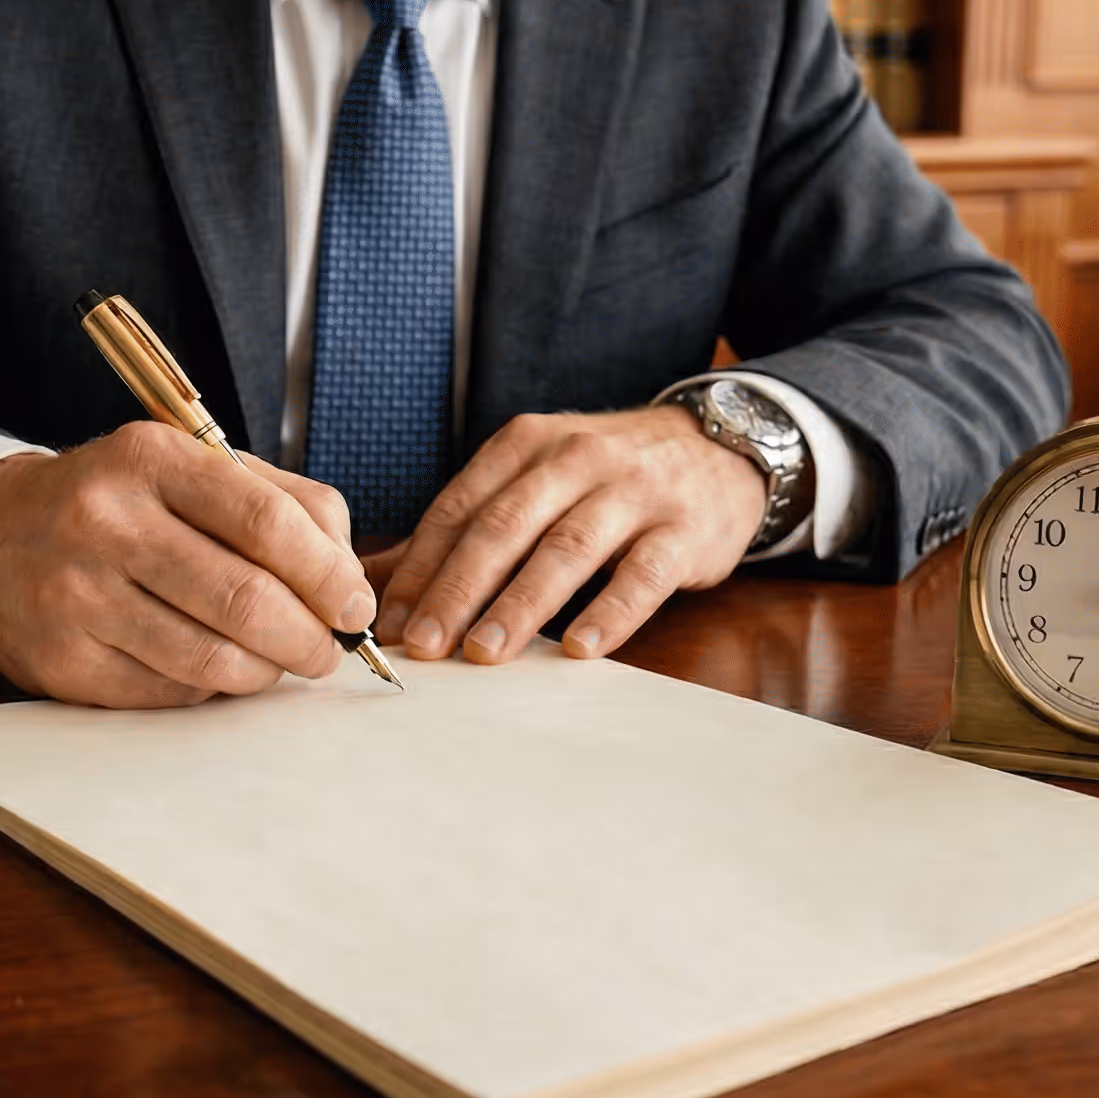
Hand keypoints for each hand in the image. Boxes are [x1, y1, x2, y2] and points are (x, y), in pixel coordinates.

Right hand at [0, 422, 375, 708]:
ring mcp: (76, 595)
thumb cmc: (122, 504)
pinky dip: (211, 689)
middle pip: (244, 599)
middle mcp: (105, 521)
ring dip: (267, 671)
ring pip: (211, 658)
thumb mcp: (194, 469)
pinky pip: (170, 693)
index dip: (328, 574)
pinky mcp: (62, 662)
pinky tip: (214, 666)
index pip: (265, 521)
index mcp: (150, 458)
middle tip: (330, 651)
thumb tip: (350, 581)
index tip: (356, 605)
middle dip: (309, 637)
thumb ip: (286, 505)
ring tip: (279, 661)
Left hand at [370, 406, 767, 665]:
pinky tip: (580, 649)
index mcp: (525, 444)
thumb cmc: (606, 478)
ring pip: (567, 549)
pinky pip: (643, 574)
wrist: (718, 448)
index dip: (421, 567)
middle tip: (424, 645)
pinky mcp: (684, 529)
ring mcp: (633, 492)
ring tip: (485, 652)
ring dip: (521, 604)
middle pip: (504, 527)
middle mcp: (575, 459)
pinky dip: (610, 612)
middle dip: (457, 589)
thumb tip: (380, 580)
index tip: (388, 621)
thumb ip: (468, 525)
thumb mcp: (536, 478)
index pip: (459, 508)